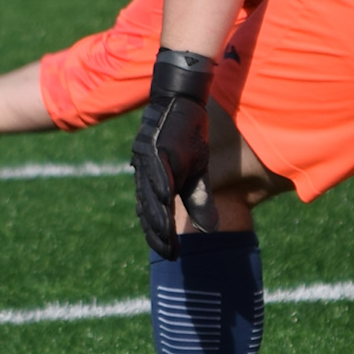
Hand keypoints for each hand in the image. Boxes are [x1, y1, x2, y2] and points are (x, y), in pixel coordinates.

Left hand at [131, 49, 217, 258]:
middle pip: (148, 211)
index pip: (153, 215)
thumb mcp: (198, 170)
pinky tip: (165, 203)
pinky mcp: (154, 147)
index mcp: (153, 181)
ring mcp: (147, 160)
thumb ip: (199, 198)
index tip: (171, 255)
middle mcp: (145, 173)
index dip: (160, 236)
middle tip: (167, 253)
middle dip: (157, 234)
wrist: (182, 98)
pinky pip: (158, 171)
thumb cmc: (188, 134)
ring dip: (157, 218)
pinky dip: (161, 188)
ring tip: (164, 238)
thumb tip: (209, 229)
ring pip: (151, 195)